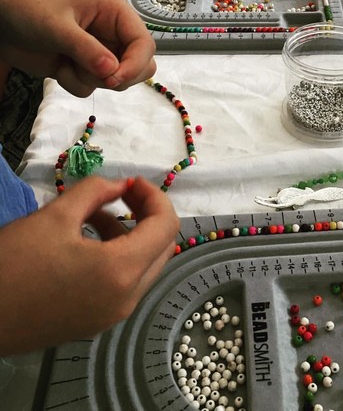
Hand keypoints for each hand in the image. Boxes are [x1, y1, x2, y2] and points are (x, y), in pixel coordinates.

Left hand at [0, 0, 155, 95]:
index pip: (144, 43)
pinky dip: (75, 84)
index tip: (113, 80)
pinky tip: (59, 68)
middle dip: (118, 76)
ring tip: (67, 64)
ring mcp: (102, 52)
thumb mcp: (57, 28)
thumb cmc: (29, 13)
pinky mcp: (87, 68)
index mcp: (116, 13)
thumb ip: (86, 50)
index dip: (134, 64)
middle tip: (94, 76)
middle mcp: (115, 33)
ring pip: (119, 80)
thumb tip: (113, 73)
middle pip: (141, 65)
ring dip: (91, 80)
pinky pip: (94, 88)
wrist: (0, 24)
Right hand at [0, 176, 178, 354]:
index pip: (166, 226)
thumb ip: (96, 191)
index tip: (130, 182)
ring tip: (95, 212)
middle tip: (121, 194)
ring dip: (131, 234)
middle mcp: (127, 298)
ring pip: (144, 266)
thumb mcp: (56, 214)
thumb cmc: (13, 264)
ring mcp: (112, 315)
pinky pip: (124, 283)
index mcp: (122, 271)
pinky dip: (118, 256)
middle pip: (162, 247)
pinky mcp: (96, 322)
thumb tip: (120, 186)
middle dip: (147, 214)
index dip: (154, 196)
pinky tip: (87, 239)